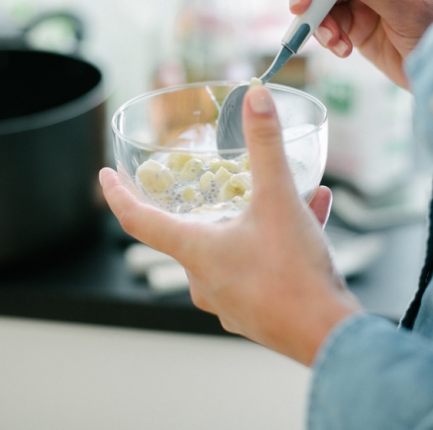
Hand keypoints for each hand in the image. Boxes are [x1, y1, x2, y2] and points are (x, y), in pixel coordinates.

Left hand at [100, 85, 361, 365]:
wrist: (328, 334)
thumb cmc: (294, 272)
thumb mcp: (279, 200)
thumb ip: (267, 146)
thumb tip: (256, 97)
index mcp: (195, 252)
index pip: (138, 220)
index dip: (117, 194)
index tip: (105, 176)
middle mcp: (204, 280)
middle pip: (189, 233)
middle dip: (207, 203)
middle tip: (216, 182)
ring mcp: (229, 300)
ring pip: (232, 248)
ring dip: (254, 219)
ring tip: (291, 199)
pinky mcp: (256, 312)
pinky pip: (258, 266)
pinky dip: (275, 242)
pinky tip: (312, 220)